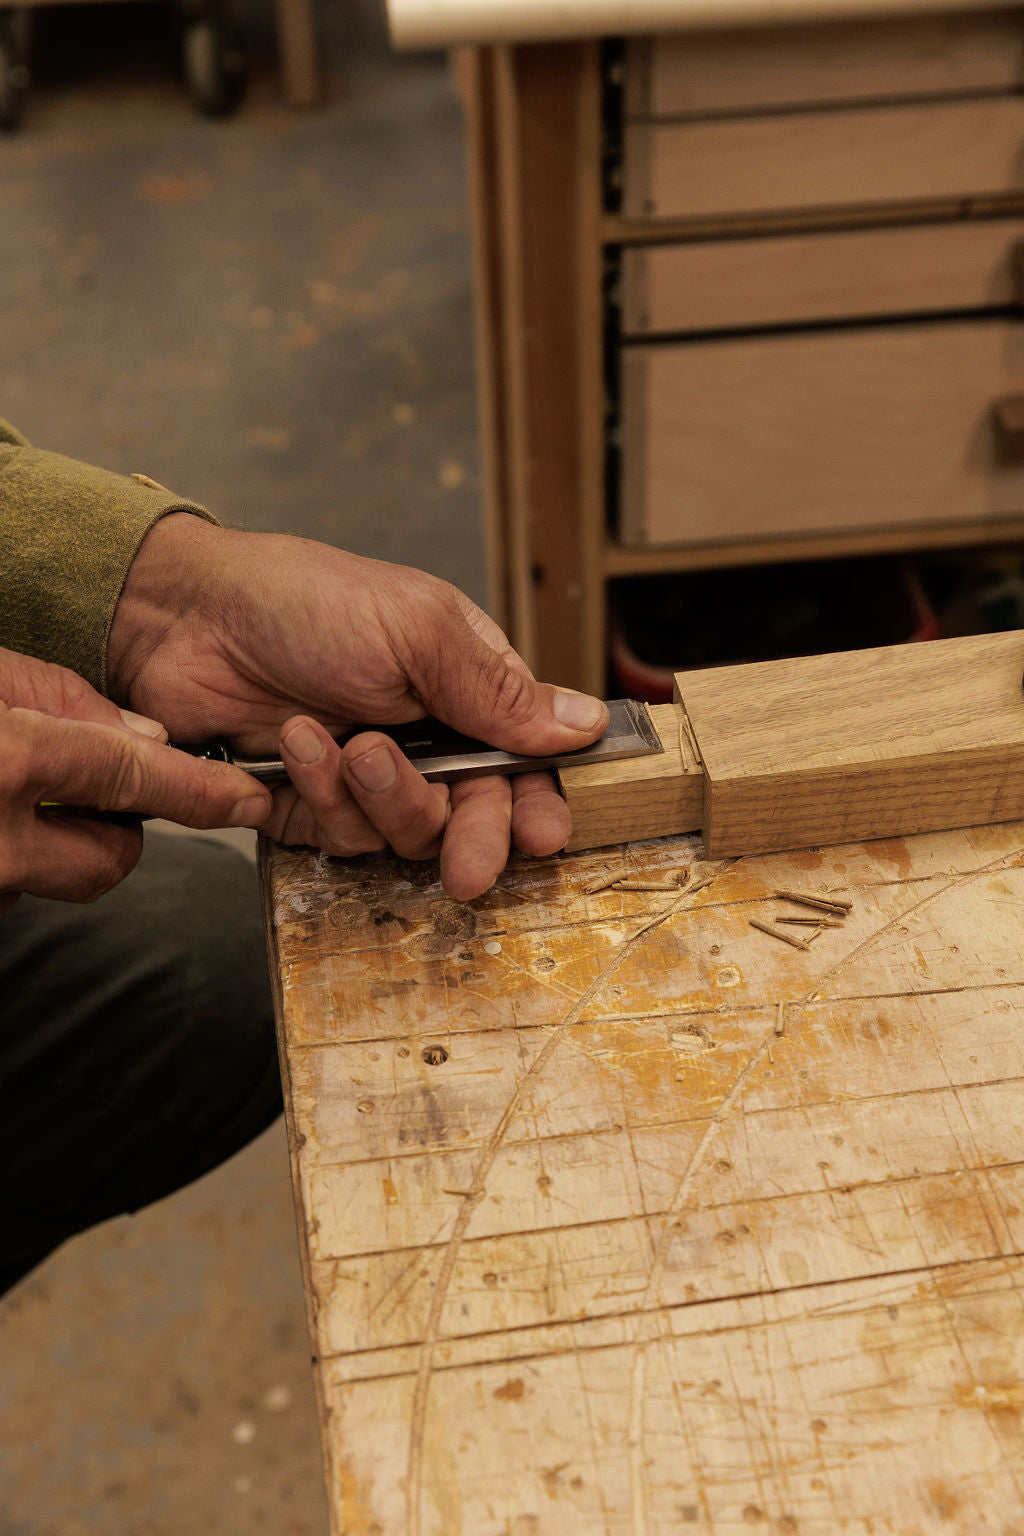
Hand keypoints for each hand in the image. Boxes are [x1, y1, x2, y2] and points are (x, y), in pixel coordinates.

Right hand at [0, 647, 271, 912]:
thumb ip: (63, 700)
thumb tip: (145, 739)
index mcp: (7, 761)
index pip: (130, 777)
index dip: (195, 789)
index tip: (245, 799)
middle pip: (104, 862)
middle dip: (111, 834)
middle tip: (82, 797)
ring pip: (51, 884)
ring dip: (46, 850)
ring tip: (4, 802)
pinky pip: (8, 895)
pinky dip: (8, 861)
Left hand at [107, 516, 608, 899]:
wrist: (190, 617)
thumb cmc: (308, 601)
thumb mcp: (417, 631)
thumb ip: (498, 690)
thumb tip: (583, 724)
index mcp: (467, 686)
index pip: (526, 760)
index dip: (539, 804)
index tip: (541, 837)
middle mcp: (427, 737)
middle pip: (476, 815)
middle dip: (473, 839)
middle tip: (468, 869)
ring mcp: (370, 775)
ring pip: (409, 835)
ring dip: (383, 800)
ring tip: (351, 746)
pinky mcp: (314, 805)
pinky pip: (343, 837)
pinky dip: (324, 798)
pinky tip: (299, 744)